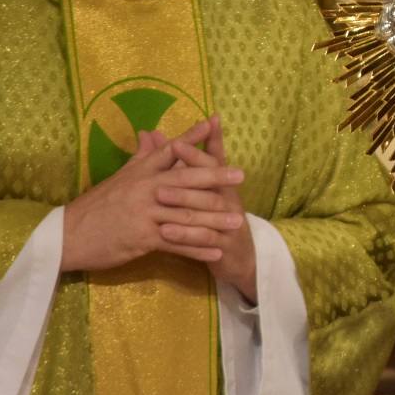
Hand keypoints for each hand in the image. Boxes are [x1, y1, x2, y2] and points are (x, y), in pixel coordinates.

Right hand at [61, 119, 245, 272]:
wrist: (68, 235)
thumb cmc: (96, 207)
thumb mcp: (119, 177)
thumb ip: (140, 157)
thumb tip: (151, 132)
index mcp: (140, 172)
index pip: (170, 150)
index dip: (192, 137)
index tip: (213, 125)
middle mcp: (145, 188)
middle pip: (186, 179)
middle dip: (215, 177)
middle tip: (240, 176)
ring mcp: (145, 212)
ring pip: (186, 213)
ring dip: (214, 219)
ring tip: (237, 221)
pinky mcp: (142, 237)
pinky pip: (176, 242)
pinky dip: (196, 248)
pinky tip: (215, 252)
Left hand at [155, 115, 258, 302]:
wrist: (239, 259)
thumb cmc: (217, 221)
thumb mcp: (203, 193)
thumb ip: (183, 164)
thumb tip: (155, 134)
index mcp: (221, 185)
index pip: (212, 160)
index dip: (198, 147)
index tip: (180, 136)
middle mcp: (228, 198)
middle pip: (212, 177)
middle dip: (191, 164)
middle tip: (171, 154)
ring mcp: (229, 221)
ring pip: (206, 207)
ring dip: (183, 200)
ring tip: (159, 196)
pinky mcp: (225, 245)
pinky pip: (205, 238)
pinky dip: (185, 235)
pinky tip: (165, 232)